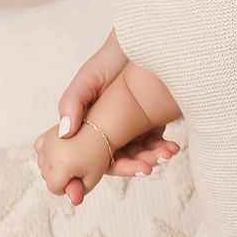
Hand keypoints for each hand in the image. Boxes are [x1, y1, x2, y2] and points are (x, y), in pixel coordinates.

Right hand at [35, 122, 115, 201]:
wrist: (101, 128)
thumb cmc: (99, 153)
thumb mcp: (94, 176)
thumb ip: (81, 190)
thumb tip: (74, 202)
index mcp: (62, 165)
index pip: (54, 188)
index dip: (66, 186)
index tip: (78, 178)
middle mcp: (51, 154)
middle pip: (47, 177)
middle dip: (60, 176)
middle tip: (78, 165)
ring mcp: (47, 144)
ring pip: (42, 165)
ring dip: (54, 165)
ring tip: (72, 157)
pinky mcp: (45, 136)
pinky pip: (39, 151)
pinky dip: (47, 153)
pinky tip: (61, 151)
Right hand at [56, 37, 176, 204]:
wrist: (143, 42)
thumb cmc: (107, 60)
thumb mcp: (87, 79)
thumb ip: (73, 104)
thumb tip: (65, 135)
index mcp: (84, 127)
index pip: (83, 158)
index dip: (83, 177)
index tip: (83, 193)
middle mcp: (105, 132)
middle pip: (114, 160)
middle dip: (130, 166)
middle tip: (146, 169)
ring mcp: (128, 129)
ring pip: (137, 154)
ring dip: (151, 157)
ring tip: (167, 153)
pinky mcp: (150, 124)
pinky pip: (155, 142)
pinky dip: (162, 146)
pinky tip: (171, 146)